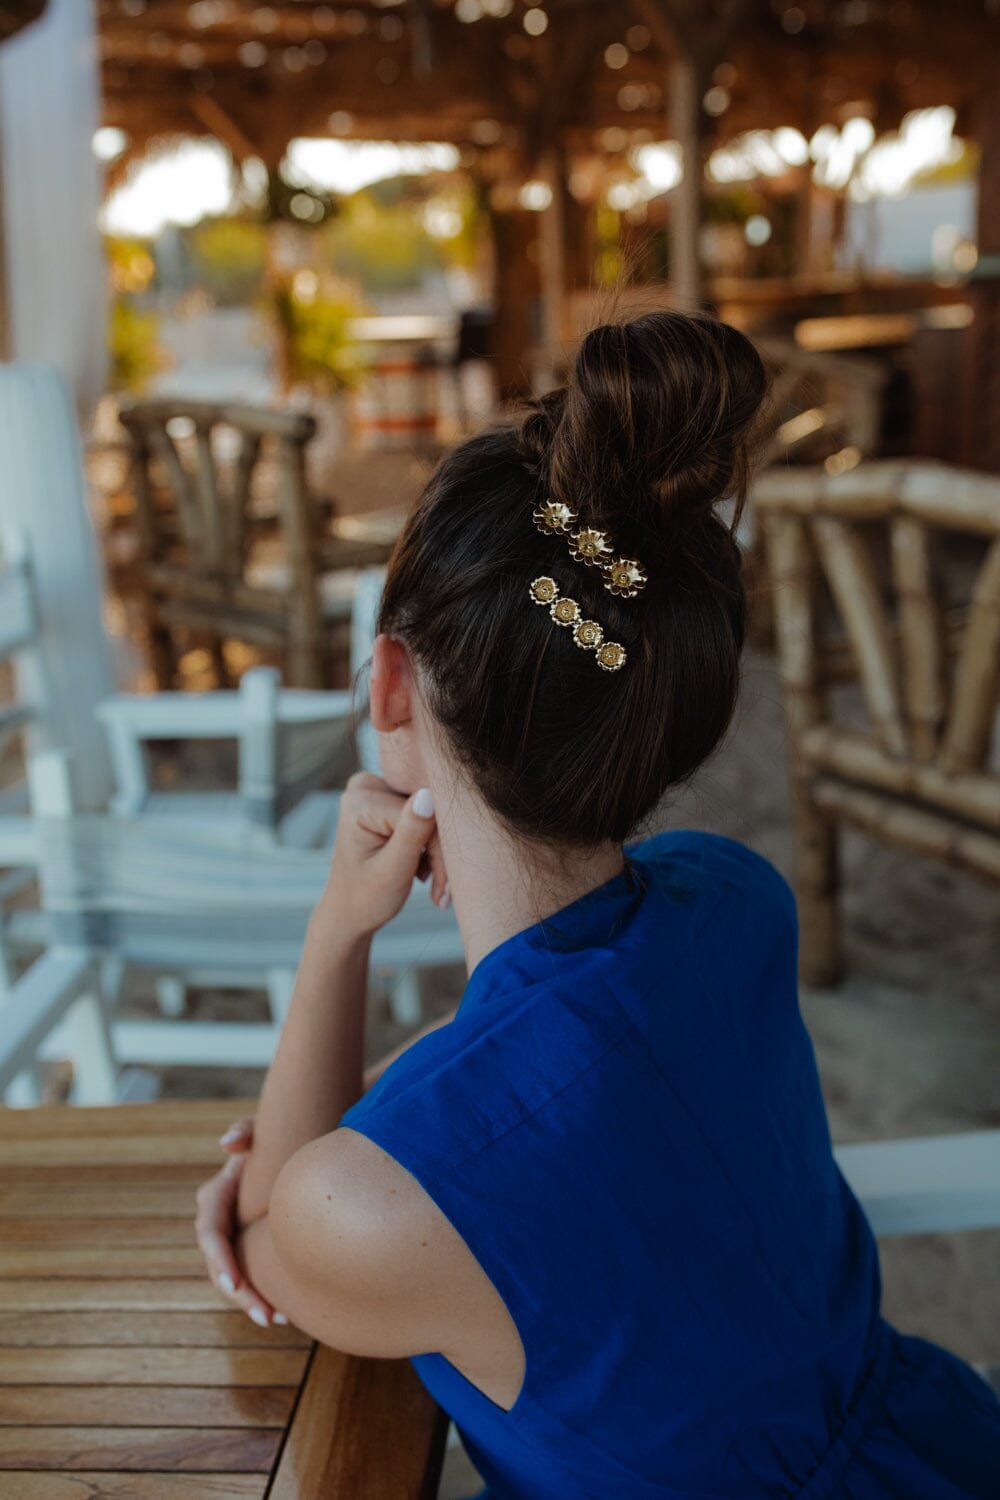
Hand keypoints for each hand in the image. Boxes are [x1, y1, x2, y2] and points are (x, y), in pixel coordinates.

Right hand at [194, 1117, 284, 1327]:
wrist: (294, 1142)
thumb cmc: (277, 1135)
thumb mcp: (263, 1129)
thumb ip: (247, 1130)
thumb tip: (227, 1143)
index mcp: (217, 1195)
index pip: (210, 1234)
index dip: (221, 1260)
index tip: (235, 1285)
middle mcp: (219, 1219)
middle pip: (220, 1265)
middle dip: (240, 1293)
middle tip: (265, 1316)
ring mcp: (233, 1235)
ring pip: (234, 1277)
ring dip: (251, 1301)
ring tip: (278, 1319)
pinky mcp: (249, 1245)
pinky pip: (250, 1274)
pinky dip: (263, 1292)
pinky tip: (285, 1312)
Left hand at [318, 772, 448, 940]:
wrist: (349, 913)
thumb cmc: (366, 897)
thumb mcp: (393, 870)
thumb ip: (411, 832)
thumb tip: (429, 794)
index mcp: (360, 801)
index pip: (421, 813)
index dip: (438, 849)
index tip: (444, 888)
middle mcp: (366, 786)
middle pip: (427, 810)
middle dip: (439, 852)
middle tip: (444, 891)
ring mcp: (376, 790)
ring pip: (431, 814)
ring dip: (437, 852)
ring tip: (434, 886)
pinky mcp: (388, 798)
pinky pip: (426, 815)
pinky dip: (429, 845)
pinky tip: (423, 868)